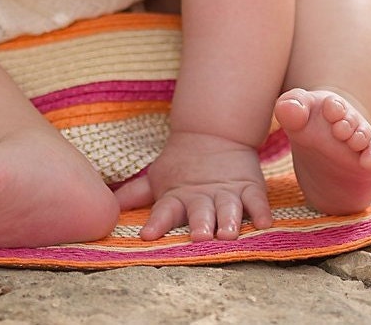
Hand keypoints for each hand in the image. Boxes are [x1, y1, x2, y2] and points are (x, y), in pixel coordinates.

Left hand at [114, 131, 272, 240]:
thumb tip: (105, 205)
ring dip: (229, 221)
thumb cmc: (180, 165)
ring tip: (228, 233)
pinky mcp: (249, 187)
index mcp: (177, 196)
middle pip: (200, 212)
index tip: (147, 235)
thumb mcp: (156, 179)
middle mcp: (202, 197)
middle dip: (199, 225)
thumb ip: (134, 194)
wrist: (213, 134)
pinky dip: (261, 211)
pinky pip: (257, 201)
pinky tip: (264, 223)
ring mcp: (227, 192)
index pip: (164, 211)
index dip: (156, 223)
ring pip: (229, 208)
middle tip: (198, 236)